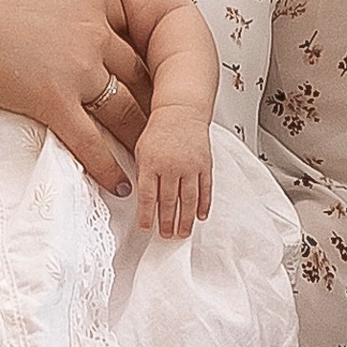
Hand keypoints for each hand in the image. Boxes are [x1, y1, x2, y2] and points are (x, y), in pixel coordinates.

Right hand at [0, 0, 151, 191]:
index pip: (128, 20)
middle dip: (150, 90)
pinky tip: (119, 179)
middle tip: (165, 114)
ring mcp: (76, 70)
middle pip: (134, 66)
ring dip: (139, 130)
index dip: (134, 40)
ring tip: (152, 152)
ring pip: (123, 105)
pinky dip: (107, 163)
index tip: (145, 58)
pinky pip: (90, 139)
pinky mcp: (53, 103)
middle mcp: (93, 32)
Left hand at [133, 111, 212, 237]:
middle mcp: (171, 166)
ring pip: (188, 200)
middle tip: (166, 235)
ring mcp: (189, 166)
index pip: (147, 196)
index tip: (146, 228)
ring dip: (185, 219)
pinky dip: (203, 205)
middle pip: (168, 201)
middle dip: (167, 222)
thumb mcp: (141, 151)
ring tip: (182, 232)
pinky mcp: (204, 164)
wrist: (180, 111)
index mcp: (151, 163)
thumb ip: (142, 174)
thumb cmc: (158, 131)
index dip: (146, 215)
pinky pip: (205, 189)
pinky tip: (200, 216)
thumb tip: (142, 200)